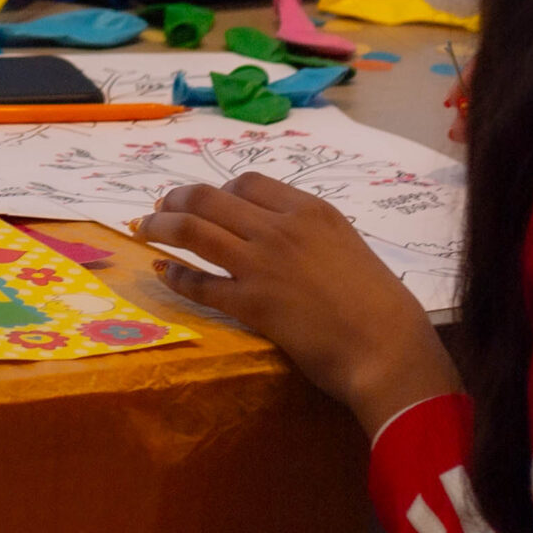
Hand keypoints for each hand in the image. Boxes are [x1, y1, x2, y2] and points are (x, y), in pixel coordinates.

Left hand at [135, 174, 458, 434]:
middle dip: (176, 199)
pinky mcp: (251, 303)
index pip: (247, 182)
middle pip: (208, 198)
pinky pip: (199, 283)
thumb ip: (309, 233)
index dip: (219, 189)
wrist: (389, 350)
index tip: (206, 199)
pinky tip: (165, 273)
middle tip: (159, 208)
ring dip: (160, 227)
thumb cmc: (381, 305)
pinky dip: (176, 276)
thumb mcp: (347, 247)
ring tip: (144, 230)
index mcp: (310, 210)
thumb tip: (276, 233)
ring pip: (193, 230)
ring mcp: (262, 264)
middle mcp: (280, 229)